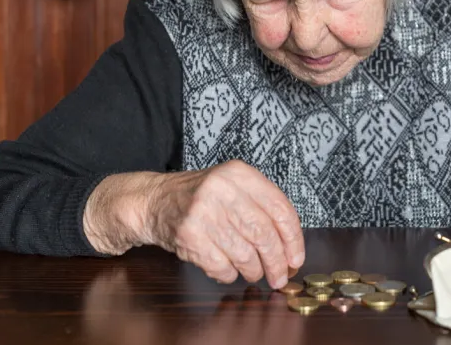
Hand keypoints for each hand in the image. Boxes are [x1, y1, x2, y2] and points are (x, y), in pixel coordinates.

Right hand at [146, 160, 304, 288]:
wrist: (155, 201)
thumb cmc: (202, 198)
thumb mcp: (233, 187)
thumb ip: (262, 208)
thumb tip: (290, 249)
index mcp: (240, 174)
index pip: (280, 209)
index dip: (293, 239)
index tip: (296, 258)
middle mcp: (223, 189)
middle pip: (264, 234)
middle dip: (277, 262)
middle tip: (280, 276)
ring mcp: (204, 213)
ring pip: (245, 254)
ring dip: (253, 271)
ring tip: (253, 272)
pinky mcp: (189, 236)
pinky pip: (222, 267)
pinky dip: (230, 274)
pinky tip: (228, 269)